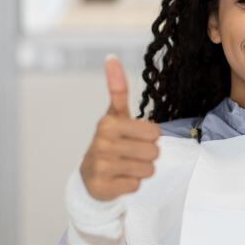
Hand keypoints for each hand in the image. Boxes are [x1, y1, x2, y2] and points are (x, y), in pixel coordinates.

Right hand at [80, 55, 160, 200]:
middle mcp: (102, 143)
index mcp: (109, 123)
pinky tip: (120, 179)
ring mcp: (101, 166)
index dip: (150, 137)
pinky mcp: (103, 186)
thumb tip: (111, 57)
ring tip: (126, 166)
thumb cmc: (111, 141)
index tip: (135, 136)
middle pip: (153, 152)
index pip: (154, 131)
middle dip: (147, 155)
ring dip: (141, 170)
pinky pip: (136, 185)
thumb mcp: (115, 115)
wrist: (91, 176)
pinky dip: (132, 184)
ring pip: (147, 170)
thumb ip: (117, 88)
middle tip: (131, 154)